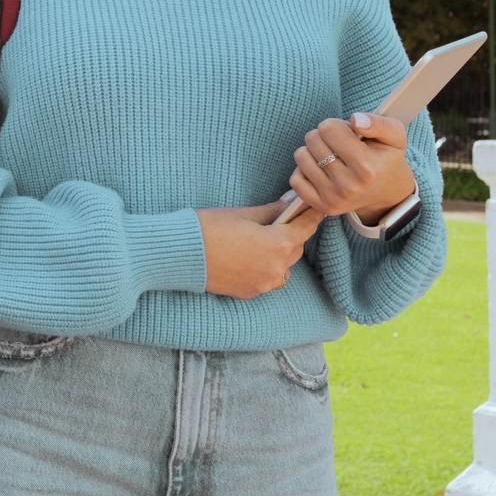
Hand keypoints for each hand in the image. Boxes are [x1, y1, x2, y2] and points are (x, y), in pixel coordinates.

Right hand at [198, 201, 323, 298]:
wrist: (179, 254)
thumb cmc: (208, 228)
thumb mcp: (242, 214)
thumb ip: (271, 210)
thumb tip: (290, 203)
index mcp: (277, 243)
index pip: (306, 227)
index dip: (313, 216)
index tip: (317, 210)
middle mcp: (276, 266)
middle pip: (296, 248)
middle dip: (292, 234)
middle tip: (283, 221)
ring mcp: (264, 282)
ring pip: (284, 267)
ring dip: (280, 255)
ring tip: (263, 242)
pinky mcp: (250, 292)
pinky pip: (269, 279)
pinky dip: (266, 268)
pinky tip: (251, 258)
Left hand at [287, 113, 415, 222]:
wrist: (387, 192)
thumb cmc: (386, 158)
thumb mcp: (395, 136)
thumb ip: (379, 123)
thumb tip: (355, 119)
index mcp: (367, 167)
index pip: (329, 129)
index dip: (336, 125)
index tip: (347, 133)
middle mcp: (349, 185)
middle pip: (313, 139)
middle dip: (324, 136)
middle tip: (339, 145)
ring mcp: (334, 197)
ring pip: (301, 156)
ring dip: (313, 151)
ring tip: (331, 156)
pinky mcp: (322, 206)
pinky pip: (295, 180)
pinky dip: (304, 170)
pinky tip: (321, 170)